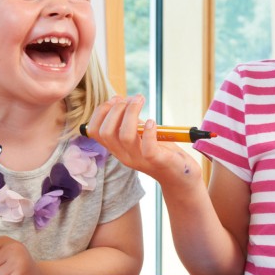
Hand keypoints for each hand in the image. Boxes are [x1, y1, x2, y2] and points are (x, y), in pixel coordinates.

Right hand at [87, 95, 201, 185]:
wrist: (180, 175)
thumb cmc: (160, 150)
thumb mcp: (140, 134)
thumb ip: (130, 121)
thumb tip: (121, 100)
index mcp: (116, 148)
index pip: (94, 131)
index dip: (101, 112)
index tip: (116, 99)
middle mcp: (124, 155)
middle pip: (106, 132)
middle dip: (116, 109)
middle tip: (132, 99)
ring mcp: (139, 159)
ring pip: (125, 136)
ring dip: (131, 113)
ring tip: (140, 100)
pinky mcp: (156, 160)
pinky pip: (147, 147)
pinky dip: (148, 131)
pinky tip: (152, 121)